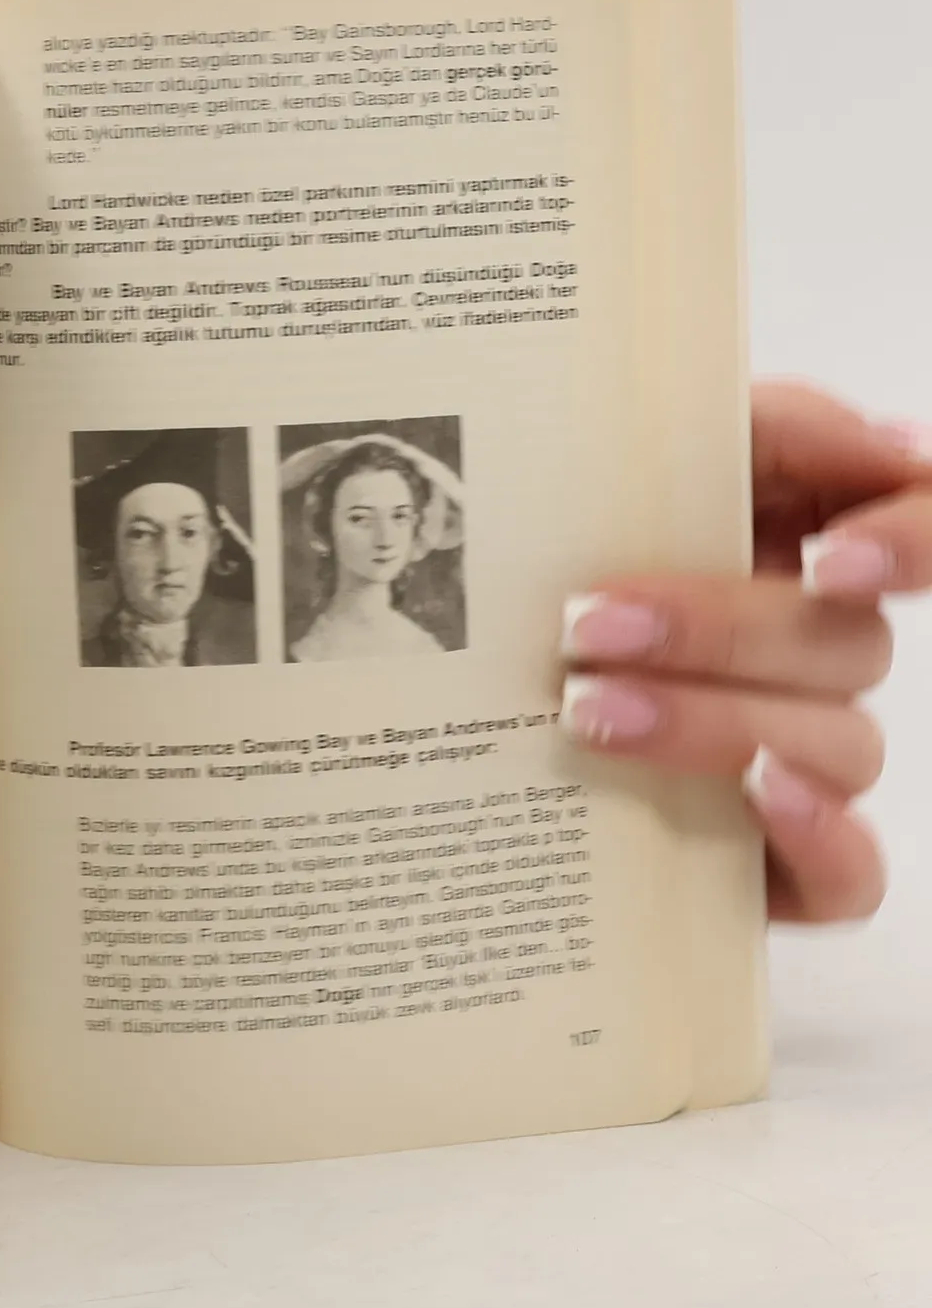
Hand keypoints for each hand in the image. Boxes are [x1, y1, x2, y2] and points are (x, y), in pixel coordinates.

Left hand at [559, 381, 930, 922]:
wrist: (425, 719)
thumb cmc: (533, 581)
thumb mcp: (608, 476)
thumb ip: (748, 432)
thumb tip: (876, 442)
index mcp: (795, 555)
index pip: (922, 535)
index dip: (914, 541)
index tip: (835, 557)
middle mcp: (814, 659)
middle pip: (851, 645)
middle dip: (720, 631)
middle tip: (588, 625)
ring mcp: (804, 766)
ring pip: (837, 746)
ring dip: (716, 722)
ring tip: (586, 710)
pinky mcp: (776, 870)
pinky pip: (847, 875)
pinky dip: (817, 838)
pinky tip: (748, 797)